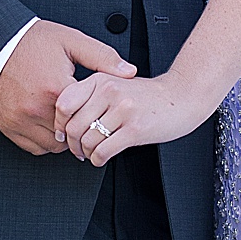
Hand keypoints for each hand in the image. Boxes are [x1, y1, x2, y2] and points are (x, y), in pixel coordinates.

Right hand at [0, 20, 135, 155]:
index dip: (95, 117)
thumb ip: (102, 57)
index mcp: (55, 88)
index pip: (87, 117)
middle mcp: (36, 108)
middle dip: (80, 130)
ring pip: (54, 146)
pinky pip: (34, 147)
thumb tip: (130, 72)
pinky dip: (44, 141)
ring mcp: (20, 119)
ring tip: (66, 123)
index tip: (98, 115)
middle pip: (71, 135)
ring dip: (63, 139)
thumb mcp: (70, 41)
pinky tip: (49, 127)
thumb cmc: (31, 42)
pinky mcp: (8, 125)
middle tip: (85, 123)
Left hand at [54, 71, 211, 165]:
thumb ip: (90, 97)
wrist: (181, 97)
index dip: (59, 123)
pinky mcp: (135, 129)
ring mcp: (123, 110)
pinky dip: (97, 159)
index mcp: (100, 79)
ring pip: (88, 140)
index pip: (64, 103)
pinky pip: (104, 151)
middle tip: (76, 150)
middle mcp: (109, 92)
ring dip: (85, 153)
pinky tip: (100, 158)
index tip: (61, 133)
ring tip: (90, 154)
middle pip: (74, 126)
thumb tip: (64, 123)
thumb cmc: (145, 95)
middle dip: (72, 144)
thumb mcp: (114, 84)